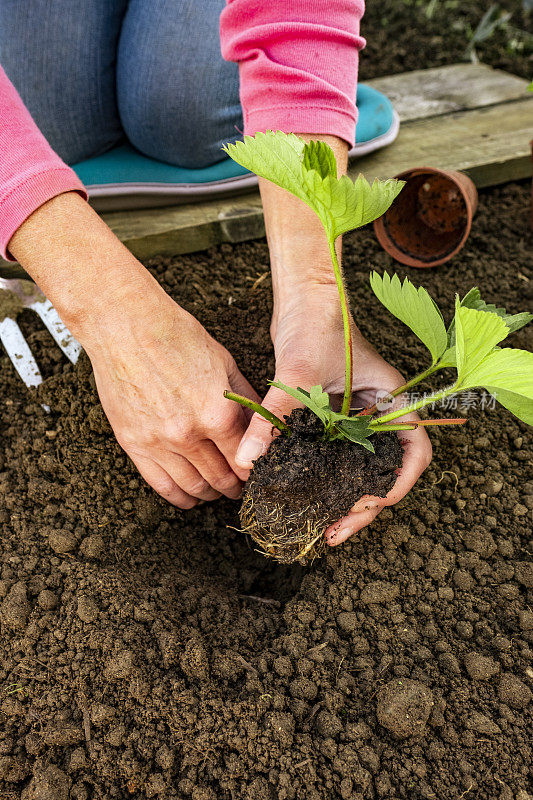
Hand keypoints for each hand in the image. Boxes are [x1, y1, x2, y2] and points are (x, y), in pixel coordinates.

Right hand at [9, 192, 257, 507]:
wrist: (125, 325)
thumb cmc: (177, 336)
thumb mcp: (225, 364)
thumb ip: (246, 401)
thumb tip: (265, 428)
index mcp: (217, 413)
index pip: (246, 460)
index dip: (257, 472)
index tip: (261, 474)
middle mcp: (188, 434)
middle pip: (221, 478)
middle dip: (236, 487)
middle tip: (242, 486)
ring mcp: (158, 442)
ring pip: (193, 486)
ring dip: (211, 494)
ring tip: (219, 489)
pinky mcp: (133, 443)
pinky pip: (160, 484)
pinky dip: (181, 496)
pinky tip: (191, 495)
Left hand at [235, 285, 431, 542]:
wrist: (304, 295)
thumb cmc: (316, 323)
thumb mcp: (299, 372)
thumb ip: (275, 416)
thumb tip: (249, 461)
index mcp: (395, 402)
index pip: (414, 455)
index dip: (396, 486)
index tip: (366, 504)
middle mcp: (381, 412)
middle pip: (385, 470)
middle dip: (364, 505)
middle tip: (332, 531)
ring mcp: (360, 415)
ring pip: (361, 466)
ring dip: (345, 496)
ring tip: (321, 525)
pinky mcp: (336, 414)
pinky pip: (337, 453)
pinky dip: (325, 476)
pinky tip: (303, 493)